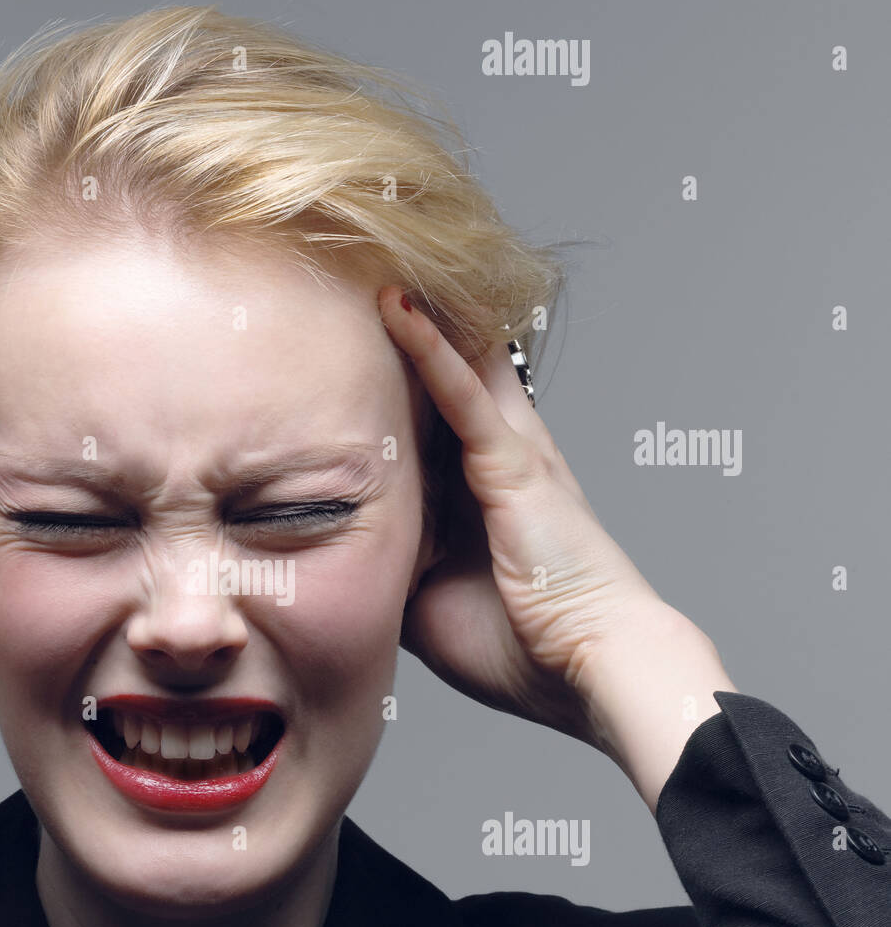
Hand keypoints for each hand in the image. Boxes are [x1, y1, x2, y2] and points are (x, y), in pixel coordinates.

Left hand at [378, 285, 686, 753]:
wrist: (591, 668)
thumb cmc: (522, 648)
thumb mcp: (430, 605)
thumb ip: (390, 569)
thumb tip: (336, 563)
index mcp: (484, 493)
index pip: (432, 418)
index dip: (396, 377)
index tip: (346, 341)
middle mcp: (501, 458)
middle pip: (447, 372)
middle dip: (410, 322)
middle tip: (358, 264)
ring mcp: (510, 454)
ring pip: (455, 362)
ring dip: (415, 313)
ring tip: (368, 257)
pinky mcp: (514, 463)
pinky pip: (462, 393)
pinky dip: (428, 348)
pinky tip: (396, 305)